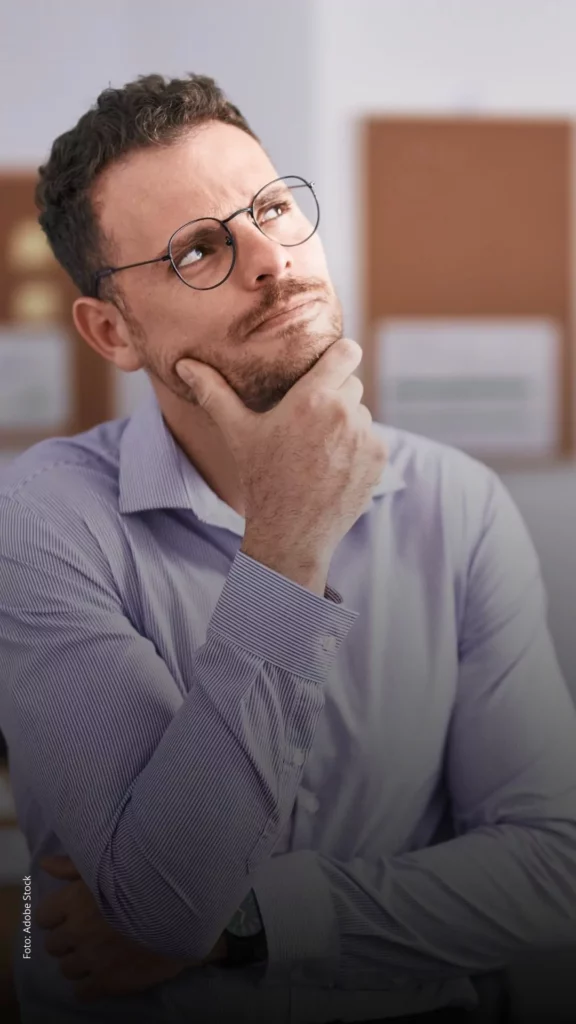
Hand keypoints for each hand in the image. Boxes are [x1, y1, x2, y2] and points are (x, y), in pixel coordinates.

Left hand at [37, 856, 226, 1001]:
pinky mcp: (107, 982)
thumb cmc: (145, 880)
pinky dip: (90, 985)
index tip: (72, 914)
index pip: (44, 917)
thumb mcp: (110, 863)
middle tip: (88, 933)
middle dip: (68, 940)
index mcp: (73, 902)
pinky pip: (82, 992)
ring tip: (99, 953)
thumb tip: (45, 865)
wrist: (181, 910)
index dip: (57, 916)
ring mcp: (91, 959)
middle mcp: (76, 932)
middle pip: (54, 946)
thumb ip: (73, 866)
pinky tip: (105, 973)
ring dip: (79, 962)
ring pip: (67, 970)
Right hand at [176, 338, 386, 593]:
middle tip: (309, 421)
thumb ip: (214, 393)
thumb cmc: (261, 479)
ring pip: (362, 414)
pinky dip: (357, 450)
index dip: (340, 355)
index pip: (348, 351)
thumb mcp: (237, 433)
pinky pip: (372, 440)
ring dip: (346, 424)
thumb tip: (184, 364)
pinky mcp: (378, 459)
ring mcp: (366, 437)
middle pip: (351, 384)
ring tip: (318, 449)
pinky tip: (332, 467)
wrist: (290, 533)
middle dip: (334, 395)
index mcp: (313, 398)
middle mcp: (345, 413)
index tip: (329, 364)